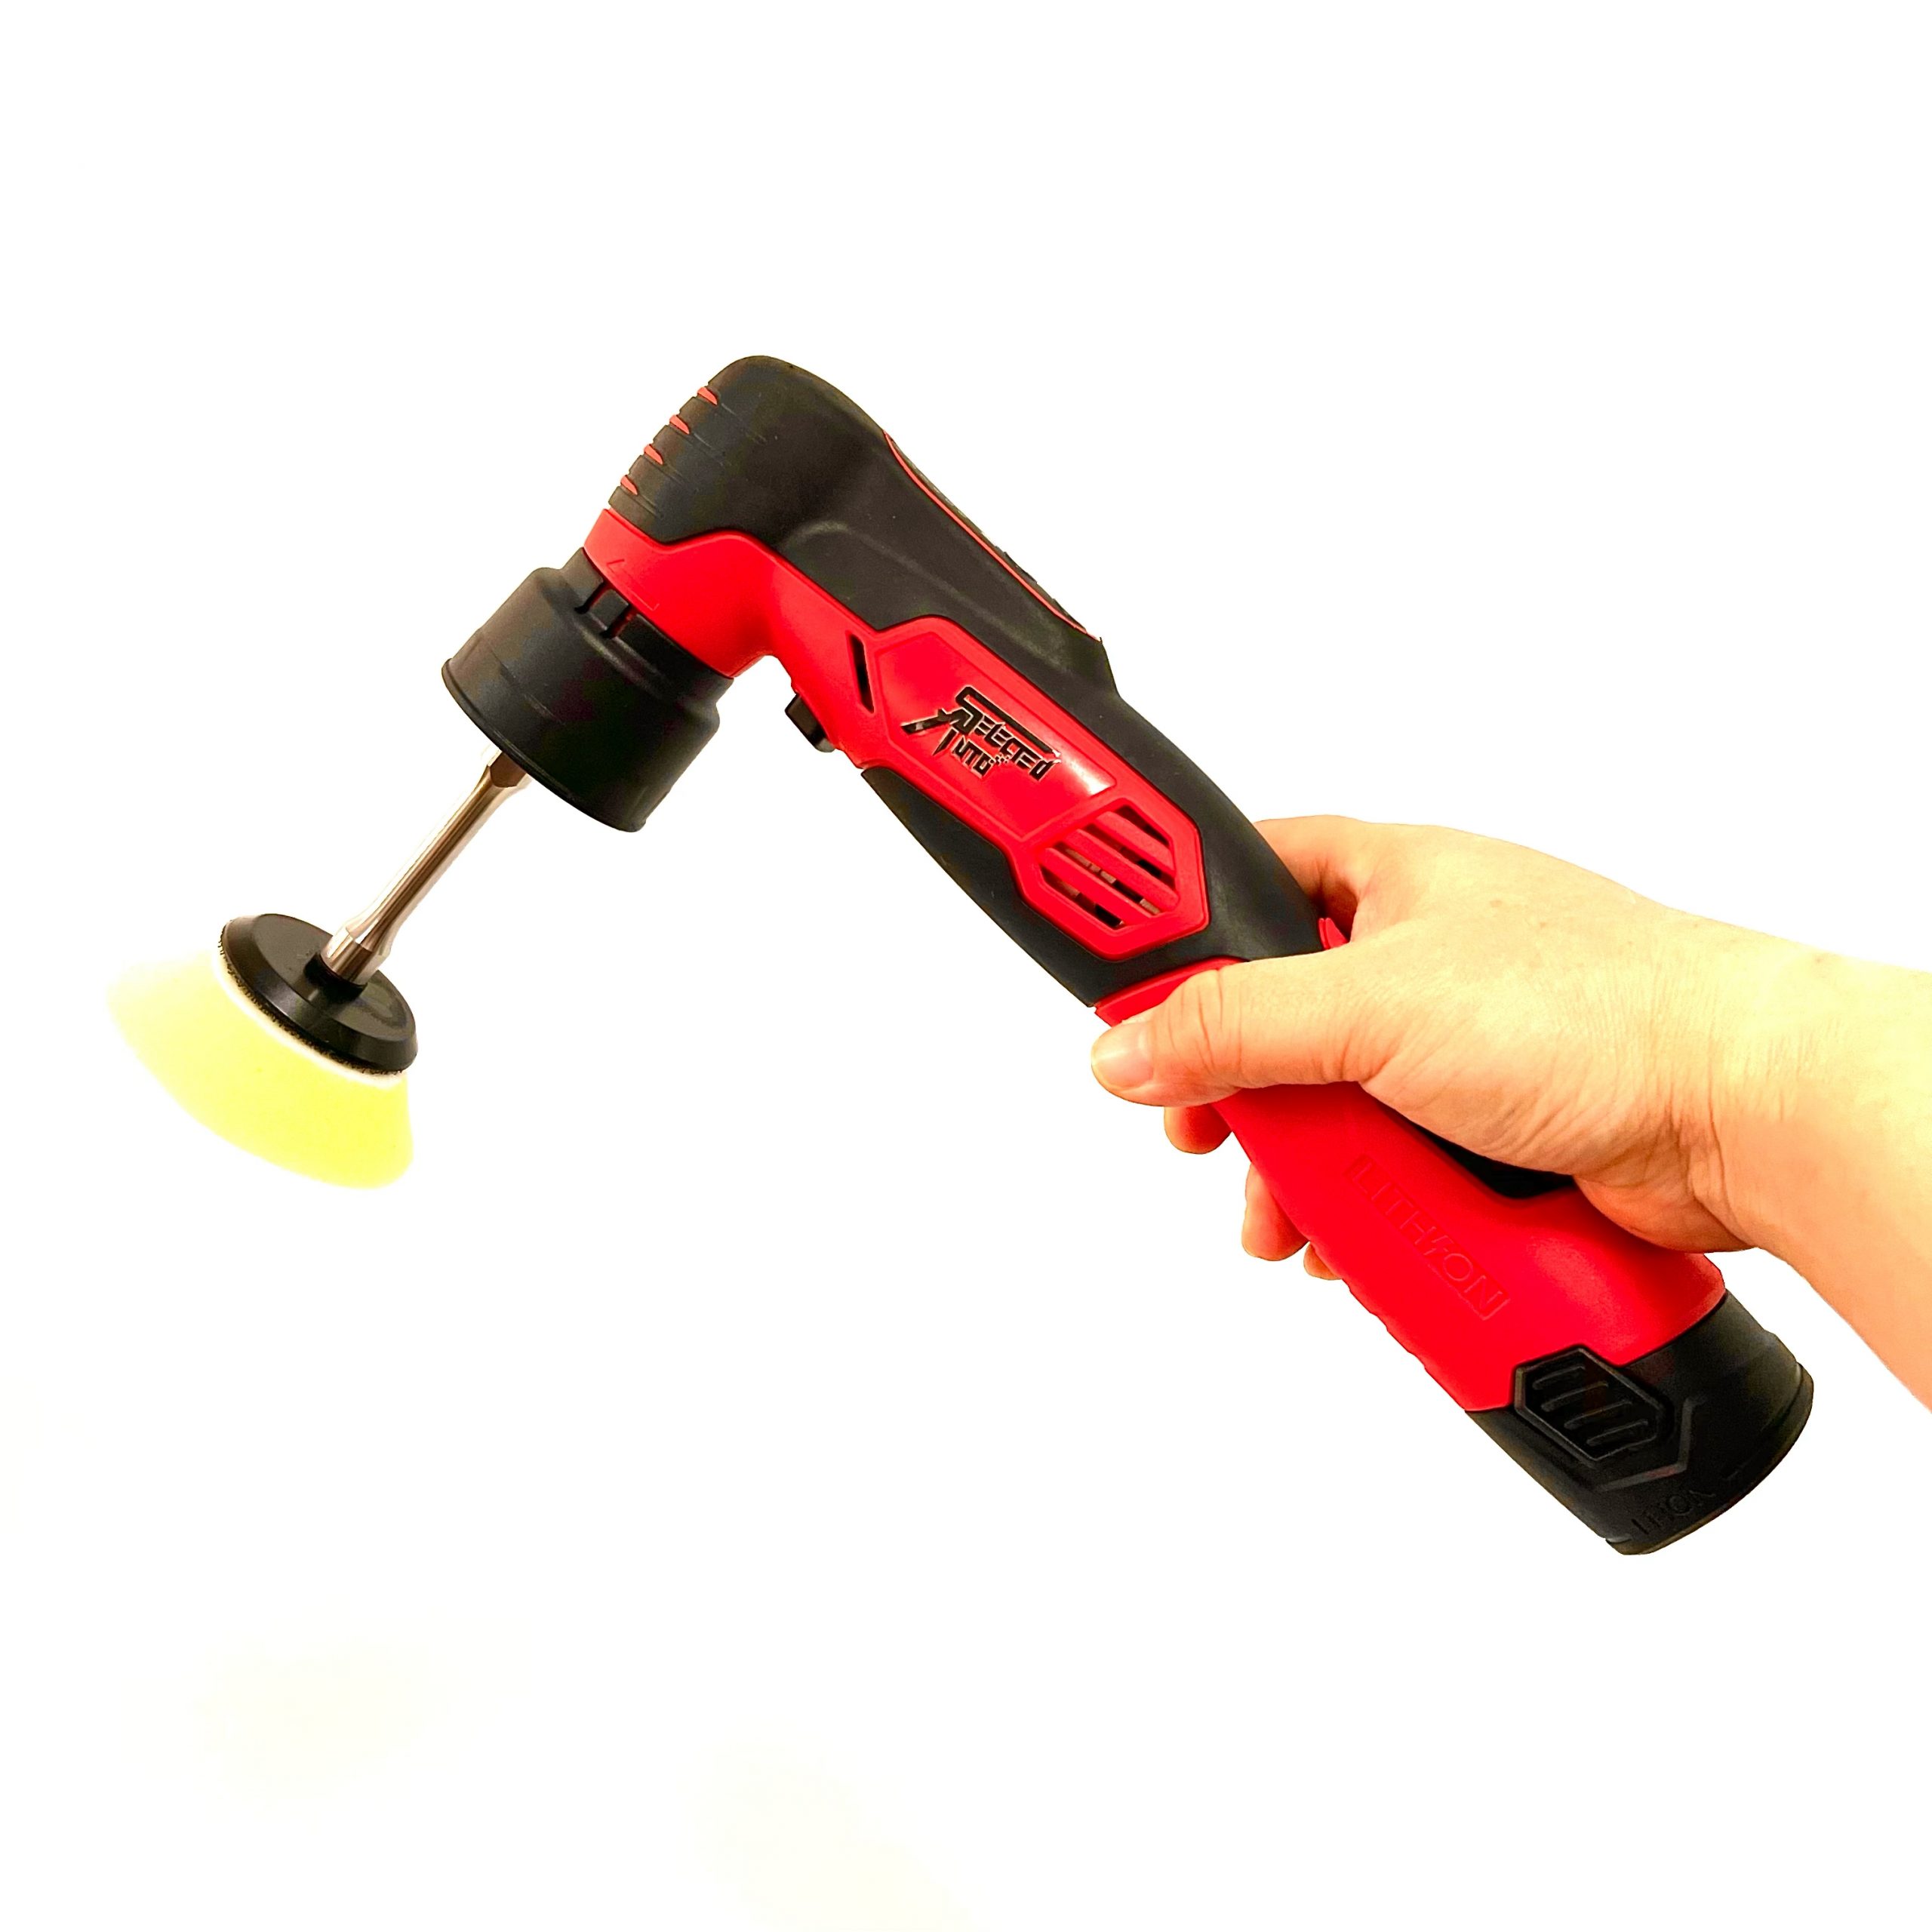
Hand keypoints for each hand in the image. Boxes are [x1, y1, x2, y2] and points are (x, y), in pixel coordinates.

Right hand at [1089, 818, 1811, 1265]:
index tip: (1114, 989)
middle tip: (1202, 1135)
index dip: (1172, 933)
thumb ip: (1234, 1024)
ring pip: (1332, 1109)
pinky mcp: (1491, 1131)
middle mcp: (1420, 958)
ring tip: (1285, 1219)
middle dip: (1235, 1094)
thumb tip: (1126, 1046)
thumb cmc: (1594, 1008)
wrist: (1739, 1112)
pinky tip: (1353, 1242)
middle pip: (1275, 1021)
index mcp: (1390, 879)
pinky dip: (1364, 1208)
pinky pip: (1392, 1168)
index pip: (1244, 882)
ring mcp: (1458, 1050)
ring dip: (1298, 1172)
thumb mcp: (1371, 1003)